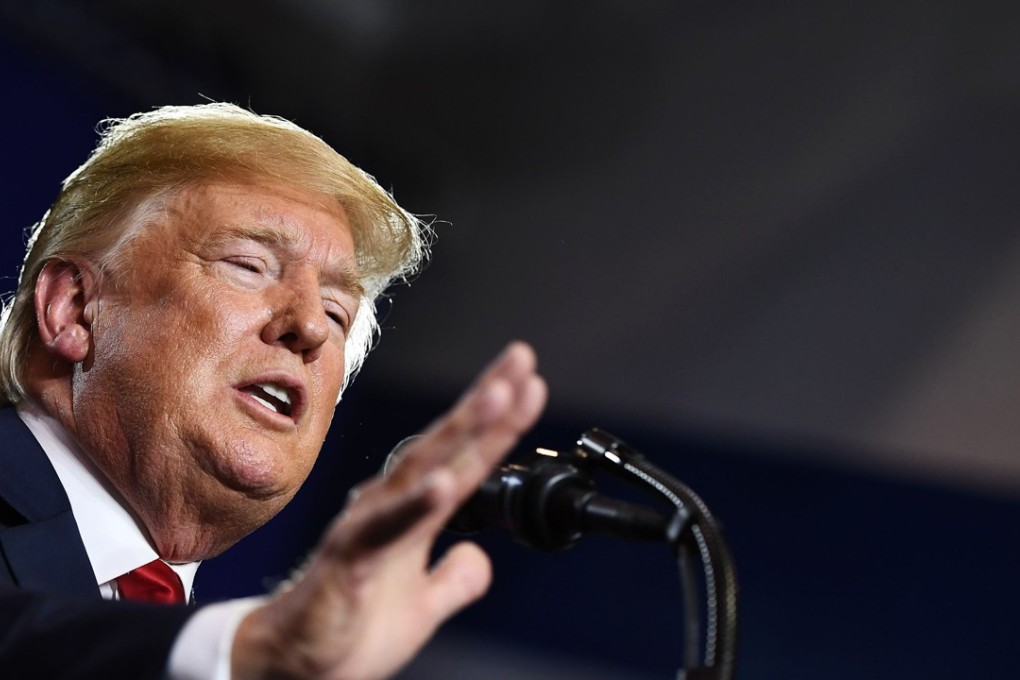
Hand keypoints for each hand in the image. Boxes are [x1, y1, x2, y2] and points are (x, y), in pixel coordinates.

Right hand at [232, 342, 546, 678]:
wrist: (293, 669)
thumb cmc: (349, 629)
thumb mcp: (421, 608)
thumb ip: (453, 578)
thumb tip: (480, 558)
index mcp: (411, 514)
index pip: (464, 459)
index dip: (500, 424)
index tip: (532, 385)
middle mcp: (389, 507)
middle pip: (446, 446)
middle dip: (486, 402)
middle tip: (520, 361)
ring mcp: (368, 528)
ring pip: (420, 471)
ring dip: (460, 433)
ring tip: (497, 397)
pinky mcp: (350, 561)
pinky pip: (385, 530)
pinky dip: (414, 505)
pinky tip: (444, 484)